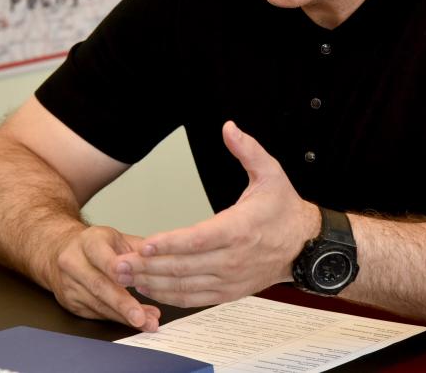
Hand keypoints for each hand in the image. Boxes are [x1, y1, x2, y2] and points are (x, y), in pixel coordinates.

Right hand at [47, 225, 160, 330]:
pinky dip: (116, 318)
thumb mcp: (117, 237)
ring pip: (97, 304)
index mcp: (89, 241)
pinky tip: (132, 321)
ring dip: (124, 316)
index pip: (103, 257)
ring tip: (147, 322)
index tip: (136, 283)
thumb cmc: (96, 244)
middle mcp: (73, 262)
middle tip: (143, 318)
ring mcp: (69, 284)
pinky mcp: (70, 302)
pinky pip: (95, 313)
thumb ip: (140, 249)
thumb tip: (163, 260)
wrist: (59, 251)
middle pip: (99, 285)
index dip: (119, 271)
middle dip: (123, 304)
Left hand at [112, 121, 317, 306]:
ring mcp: (231, 279)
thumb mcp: (271, 172)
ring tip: (125, 277)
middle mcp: (234, 258)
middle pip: (185, 267)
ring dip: (153, 283)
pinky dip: (170, 296)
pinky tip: (150, 288)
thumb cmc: (284, 209)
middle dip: (148, 266)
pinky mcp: (230, 292)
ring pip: (186, 285)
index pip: (199, 239)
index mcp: (240, 228)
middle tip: (119, 264)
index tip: (145, 244)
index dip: (170, 243)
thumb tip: (229, 127)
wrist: (306, 245)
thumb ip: (247, 150)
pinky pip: (195, 298)